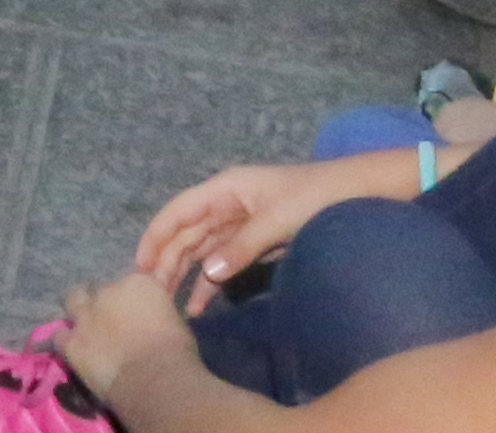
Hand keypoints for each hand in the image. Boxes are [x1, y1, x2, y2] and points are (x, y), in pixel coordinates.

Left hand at [60, 269, 203, 399]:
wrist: (157, 379)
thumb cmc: (177, 353)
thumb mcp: (174, 321)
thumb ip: (156, 311)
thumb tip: (153, 316)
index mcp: (137, 281)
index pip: (129, 278)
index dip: (129, 295)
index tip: (133, 308)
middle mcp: (108, 290)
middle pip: (97, 287)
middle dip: (100, 299)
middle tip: (107, 317)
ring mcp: (86, 315)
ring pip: (72, 301)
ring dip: (78, 311)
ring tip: (84, 326)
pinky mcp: (72, 342)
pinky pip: (60, 336)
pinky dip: (65, 341)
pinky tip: (70, 348)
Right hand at [132, 158, 332, 290]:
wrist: (355, 194)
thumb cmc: (313, 197)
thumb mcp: (277, 220)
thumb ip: (242, 247)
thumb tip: (208, 275)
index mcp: (225, 189)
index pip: (179, 211)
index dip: (156, 235)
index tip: (140, 265)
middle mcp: (226, 204)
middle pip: (186, 233)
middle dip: (167, 261)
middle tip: (150, 295)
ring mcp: (240, 223)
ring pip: (201, 250)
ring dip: (185, 275)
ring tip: (168, 305)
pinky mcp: (254, 242)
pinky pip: (223, 261)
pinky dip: (210, 282)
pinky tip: (199, 305)